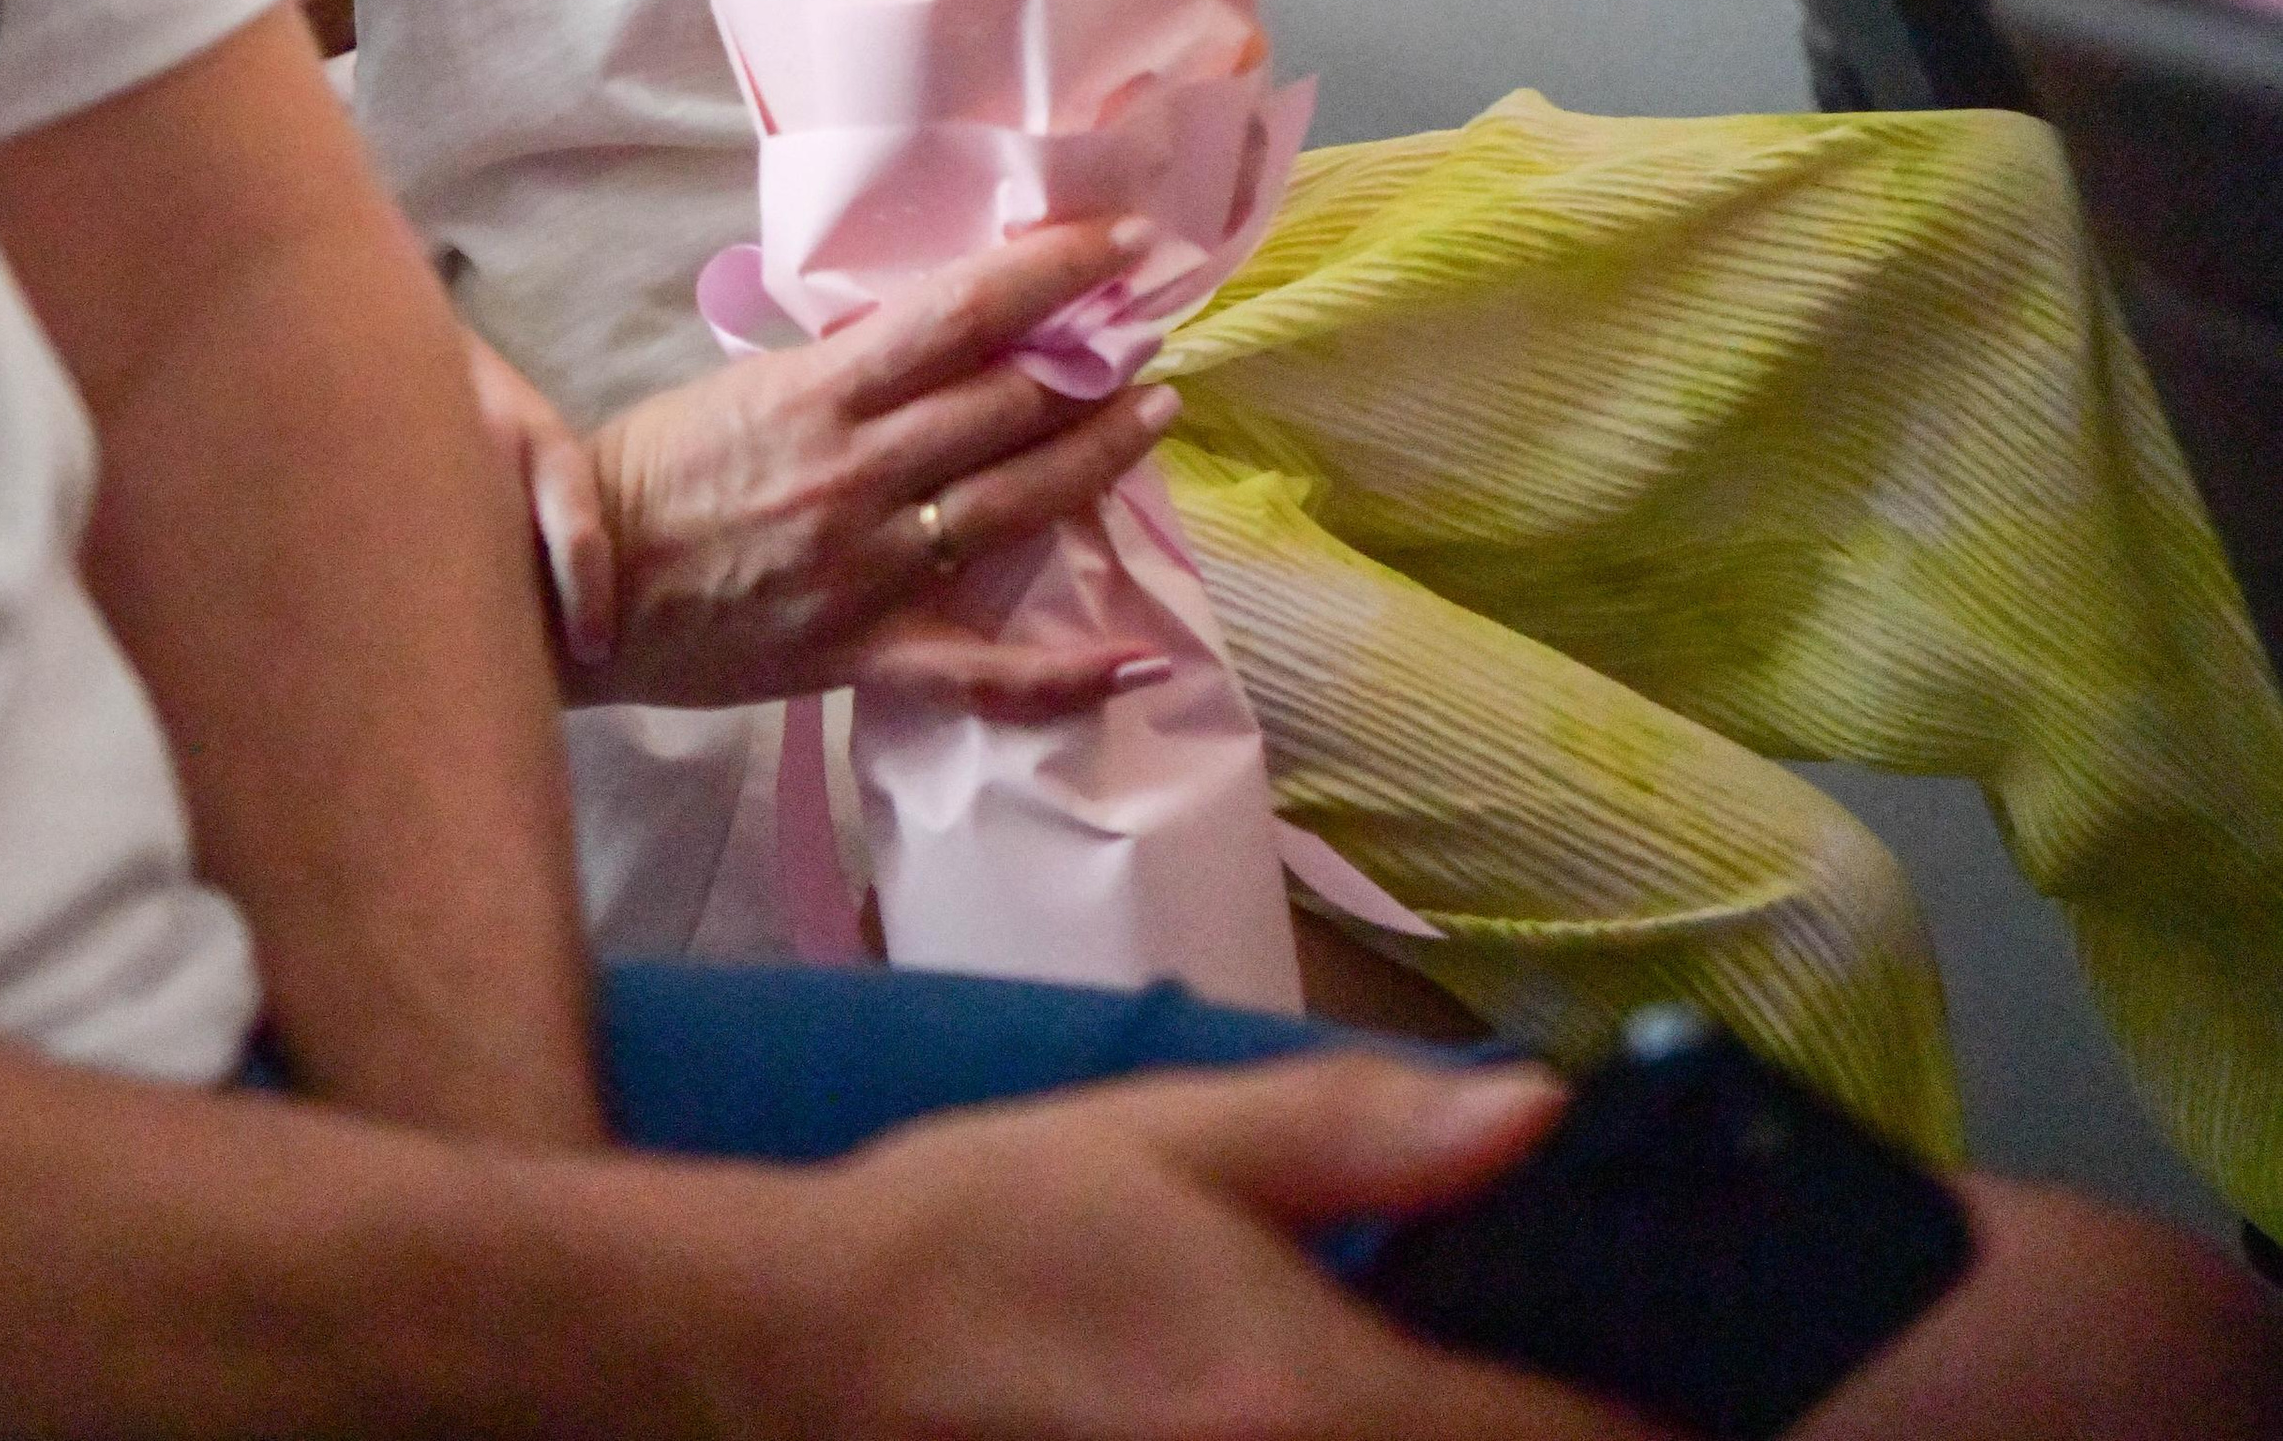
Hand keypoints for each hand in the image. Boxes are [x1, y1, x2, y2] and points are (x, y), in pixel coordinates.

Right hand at [468, 225, 1186, 717]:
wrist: (572, 598)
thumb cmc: (650, 472)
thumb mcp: (743, 386)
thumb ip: (842, 365)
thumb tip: (935, 328)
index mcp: (823, 391)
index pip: (965, 312)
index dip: (1054, 271)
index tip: (1120, 242)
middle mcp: (860, 472)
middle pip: (1011, 403)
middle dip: (1095, 358)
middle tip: (1152, 325)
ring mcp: (868, 566)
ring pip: (1016, 505)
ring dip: (1099, 456)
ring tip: (1156, 414)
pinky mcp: (862, 651)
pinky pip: (981, 670)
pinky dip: (1063, 672)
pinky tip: (1135, 657)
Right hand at [693, 1049, 1633, 1439]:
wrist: (809, 1346)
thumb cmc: (995, 1223)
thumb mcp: (1173, 1133)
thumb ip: (1361, 1129)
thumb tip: (1541, 1113)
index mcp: (1311, 1398)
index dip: (1662, 1420)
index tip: (1712, 1383)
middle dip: (1575, 1440)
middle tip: (1621, 1381)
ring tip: (1505, 1392)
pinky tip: (1398, 1417)